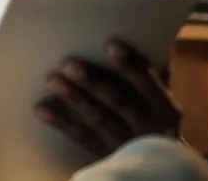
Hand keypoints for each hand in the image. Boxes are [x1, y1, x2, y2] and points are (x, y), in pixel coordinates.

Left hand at [35, 39, 180, 157]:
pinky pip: (81, 139)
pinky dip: (61, 122)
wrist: (155, 164)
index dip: (131, 65)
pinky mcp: (105, 156)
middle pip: (120, 102)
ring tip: (53, 80)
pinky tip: (42, 108)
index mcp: (166, 109)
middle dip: (94, 82)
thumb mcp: (160, 101)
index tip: (110, 44)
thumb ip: (150, 75)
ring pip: (99, 119)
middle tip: (68, 63)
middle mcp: (149, 128)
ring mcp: (126, 144)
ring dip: (74, 98)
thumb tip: (140, 42)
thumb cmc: (153, 119)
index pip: (150, 84)